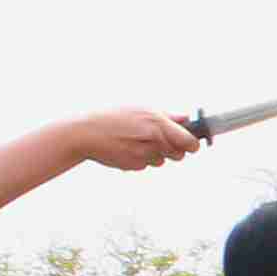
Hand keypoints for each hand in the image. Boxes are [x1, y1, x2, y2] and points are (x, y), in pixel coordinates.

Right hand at [73, 107, 198, 174]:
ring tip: (136, 142)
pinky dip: (140, 158)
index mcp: (158, 123)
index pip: (190, 142)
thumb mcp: (140, 109)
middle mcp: (153, 140)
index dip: (192, 144)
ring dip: (155, 154)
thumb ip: (167, 115)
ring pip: (162, 161)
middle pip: (179, 155)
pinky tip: (126, 148)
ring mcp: (143, 155)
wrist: (84, 133)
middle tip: (160, 141)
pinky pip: (145, 165)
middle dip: (174, 150)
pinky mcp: (133, 166)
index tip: (190, 143)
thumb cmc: (112, 118)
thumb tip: (186, 119)